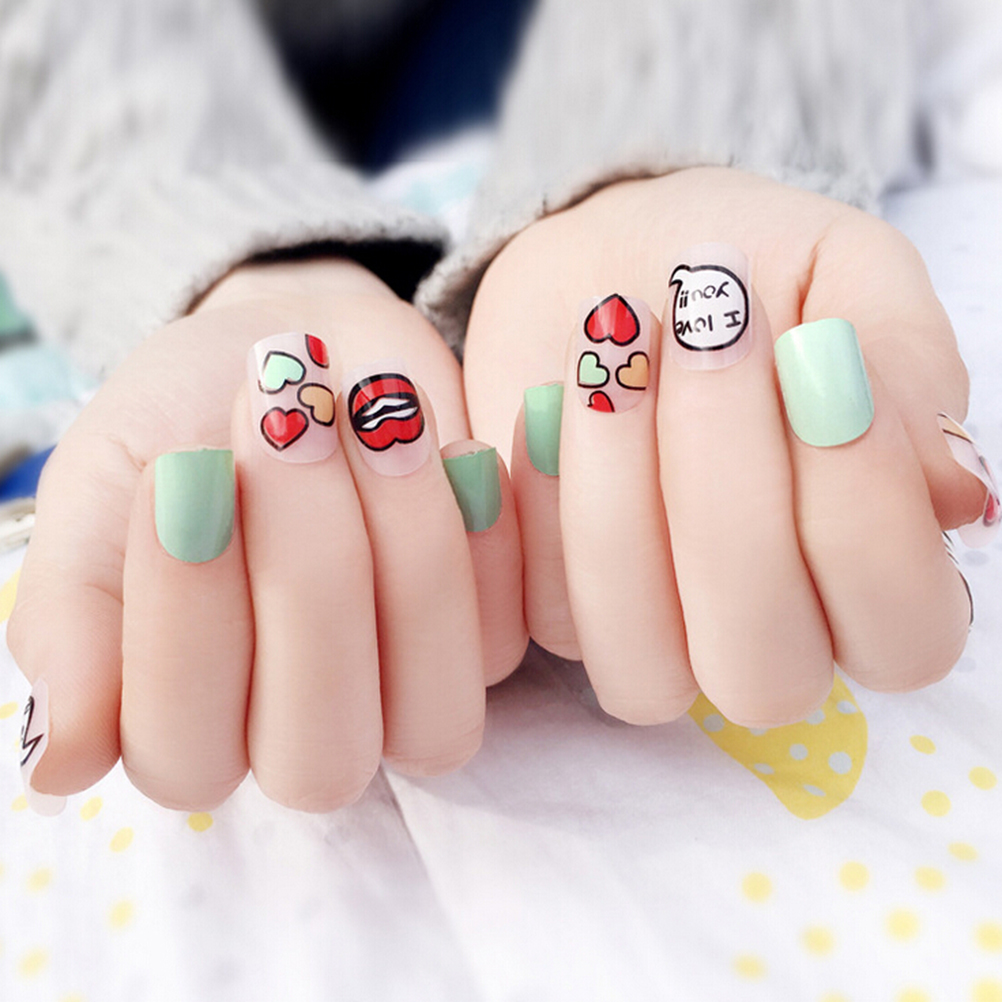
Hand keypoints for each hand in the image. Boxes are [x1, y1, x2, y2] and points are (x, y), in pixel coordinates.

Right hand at [9, 258, 526, 813]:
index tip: (183, 468)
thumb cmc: (188, 421)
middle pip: (318, 751)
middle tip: (287, 423)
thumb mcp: (105, 487)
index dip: (188, 621)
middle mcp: (304, 734)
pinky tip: (459, 443)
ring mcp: (408, 701)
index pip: (185, 749)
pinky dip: (490, 532)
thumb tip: (53, 766)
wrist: (296, 349)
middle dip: (305, 576)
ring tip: (377, 415)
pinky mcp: (492, 641)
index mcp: (189, 720)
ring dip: (407, 551)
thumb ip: (72, 616)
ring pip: (432, 712)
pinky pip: (511, 634)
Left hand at [463, 167, 992, 726]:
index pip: (902, 631)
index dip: (863, 512)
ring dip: (616, 503)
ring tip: (610, 357)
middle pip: (763, 671)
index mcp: (867, 570)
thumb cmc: (745, 274)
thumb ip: (906, 366)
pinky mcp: (555, 607)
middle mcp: (766, 629)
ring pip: (643, 667)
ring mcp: (654, 635)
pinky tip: (543, 402)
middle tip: (706, 334)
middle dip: (727, 500)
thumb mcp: (845, 274)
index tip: (817, 352)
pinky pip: (541, 615)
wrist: (608, 261)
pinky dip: (533, 505)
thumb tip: (953, 496)